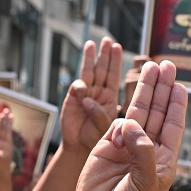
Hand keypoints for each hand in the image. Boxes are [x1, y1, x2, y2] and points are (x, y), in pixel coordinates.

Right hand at [0, 107, 13, 178]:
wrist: (1, 176)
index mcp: (4, 144)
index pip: (3, 130)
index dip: (3, 122)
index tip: (5, 113)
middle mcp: (5, 144)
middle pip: (5, 129)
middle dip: (6, 120)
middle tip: (8, 110)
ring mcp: (3, 146)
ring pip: (5, 132)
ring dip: (6, 124)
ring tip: (9, 116)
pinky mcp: (0, 150)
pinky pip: (1, 138)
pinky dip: (2, 132)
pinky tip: (3, 130)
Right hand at [61, 37, 122, 153]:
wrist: (80, 150)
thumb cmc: (99, 142)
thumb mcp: (106, 130)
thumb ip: (100, 115)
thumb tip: (86, 98)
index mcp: (112, 99)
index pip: (115, 77)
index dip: (116, 62)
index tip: (118, 47)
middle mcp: (100, 94)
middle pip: (103, 71)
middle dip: (105, 56)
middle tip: (108, 40)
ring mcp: (86, 95)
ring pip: (89, 74)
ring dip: (90, 59)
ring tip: (92, 44)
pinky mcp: (72, 100)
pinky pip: (77, 89)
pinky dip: (79, 86)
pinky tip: (82, 85)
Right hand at [68, 61, 187, 190]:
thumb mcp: (144, 183)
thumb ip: (142, 152)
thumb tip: (132, 122)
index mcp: (163, 160)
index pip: (173, 126)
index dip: (176, 105)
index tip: (181, 85)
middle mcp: (146, 150)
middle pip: (157, 112)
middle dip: (162, 88)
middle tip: (167, 64)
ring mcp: (125, 147)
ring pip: (136, 112)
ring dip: (144, 91)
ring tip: (151, 67)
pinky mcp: (104, 147)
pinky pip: (114, 124)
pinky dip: (120, 121)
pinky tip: (124, 128)